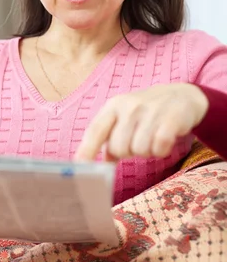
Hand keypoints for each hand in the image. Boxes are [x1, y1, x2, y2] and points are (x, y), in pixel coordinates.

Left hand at [75, 83, 208, 161]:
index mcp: (113, 106)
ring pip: (139, 151)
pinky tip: (165, 142)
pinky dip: (161, 151)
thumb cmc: (146, 112)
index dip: (87, 150)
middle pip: (119, 148)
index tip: (81, 166)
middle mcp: (129, 106)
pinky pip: (159, 148)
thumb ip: (110, 138)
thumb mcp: (124, 119)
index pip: (96, 130)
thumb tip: (99, 162)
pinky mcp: (171, 118)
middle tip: (139, 141)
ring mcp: (150, 111)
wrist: (181, 95)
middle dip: (128, 152)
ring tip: (153, 138)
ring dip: (147, 152)